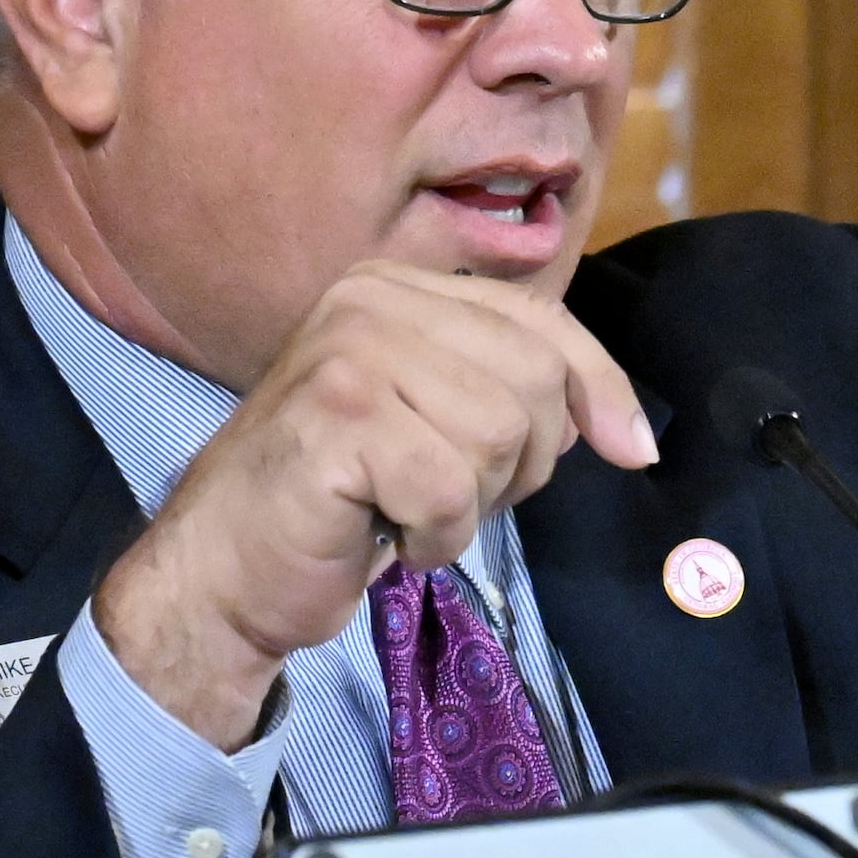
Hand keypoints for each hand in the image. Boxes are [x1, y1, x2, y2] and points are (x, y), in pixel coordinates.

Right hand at [93, 267, 655, 747]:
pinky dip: (436, 535)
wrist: (225, 568)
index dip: (600, 386)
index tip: (631, 449)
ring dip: (472, 503)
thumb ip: (514, 396)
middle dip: (520, 462)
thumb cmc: (341, 500)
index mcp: (398, 289)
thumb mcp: (439, 424)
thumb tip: (620, 427)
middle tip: (452, 494)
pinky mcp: (335, 420)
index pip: (541, 321)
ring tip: (408, 510)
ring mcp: (347, 354)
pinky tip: (386, 534)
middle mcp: (369, 302)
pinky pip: (449, 490)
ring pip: (498, 435)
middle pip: (534, 379)